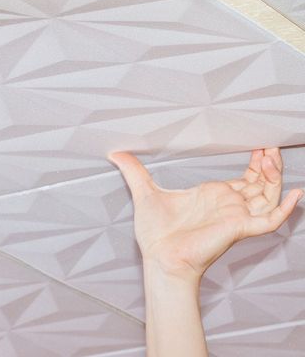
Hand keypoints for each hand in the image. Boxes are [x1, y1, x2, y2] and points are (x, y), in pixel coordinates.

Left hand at [109, 148, 303, 280]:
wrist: (159, 258)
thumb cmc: (156, 235)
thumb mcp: (144, 193)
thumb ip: (133, 171)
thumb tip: (117, 153)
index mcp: (212, 196)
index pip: (243, 179)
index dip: (253, 163)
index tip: (259, 147)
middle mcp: (228, 205)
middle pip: (259, 184)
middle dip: (267, 165)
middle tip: (270, 147)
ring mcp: (235, 216)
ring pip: (267, 195)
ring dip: (273, 177)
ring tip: (273, 158)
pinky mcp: (239, 227)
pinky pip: (270, 220)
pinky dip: (285, 208)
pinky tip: (294, 193)